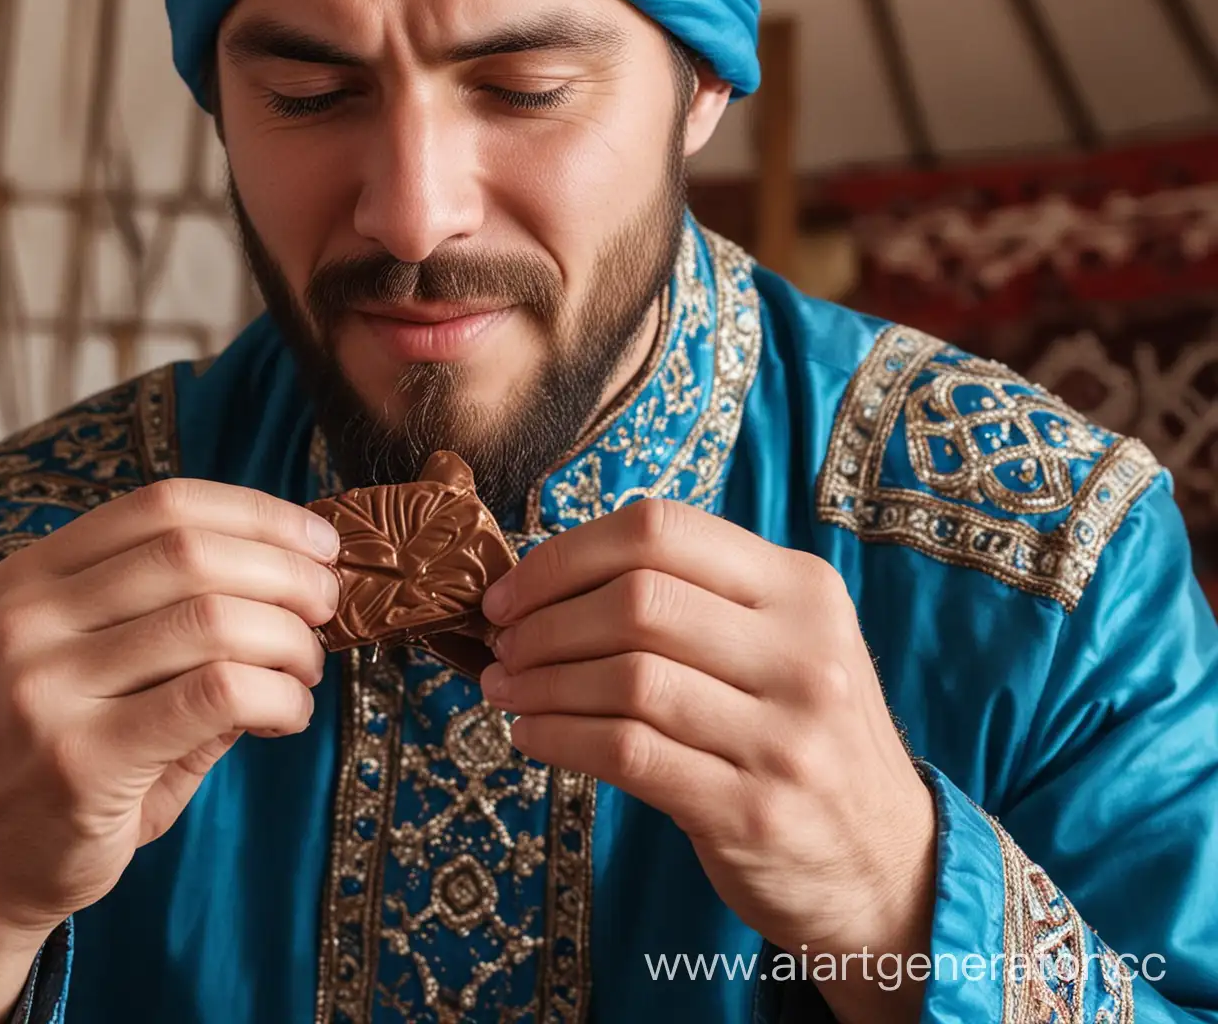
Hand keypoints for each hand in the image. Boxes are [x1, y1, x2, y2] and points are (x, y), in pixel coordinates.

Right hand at [0, 479, 339, 948]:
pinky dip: (277, 696)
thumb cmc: (68, 754)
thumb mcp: (106, 665)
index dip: (258, 514)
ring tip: (306, 668)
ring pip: (211, 619)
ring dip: (289, 639)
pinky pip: (216, 693)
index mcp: (36, 575)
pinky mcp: (80, 759)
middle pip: (193, 552)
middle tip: (328, 607)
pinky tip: (286, 716)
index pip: (165, 503)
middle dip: (287, 574)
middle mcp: (32, 618)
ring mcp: (47, 687)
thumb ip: (185, 613)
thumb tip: (306, 574)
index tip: (319, 543)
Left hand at [478, 501, 934, 1009]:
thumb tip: (550, 576)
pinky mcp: (752, 811)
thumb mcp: (783, 643)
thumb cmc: (804, 735)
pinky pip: (628, 754)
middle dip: (544, 618)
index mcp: (801, 588)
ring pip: (627, 677)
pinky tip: (529, 735)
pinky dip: (559, 738)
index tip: (513, 589)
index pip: (662, 530)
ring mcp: (784, 735)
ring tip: (504, 689)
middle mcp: (801, 652)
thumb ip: (696, 598)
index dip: (567, 553)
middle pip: (638, 599)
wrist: (891, 866)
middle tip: (502, 643)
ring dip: (541, 681)